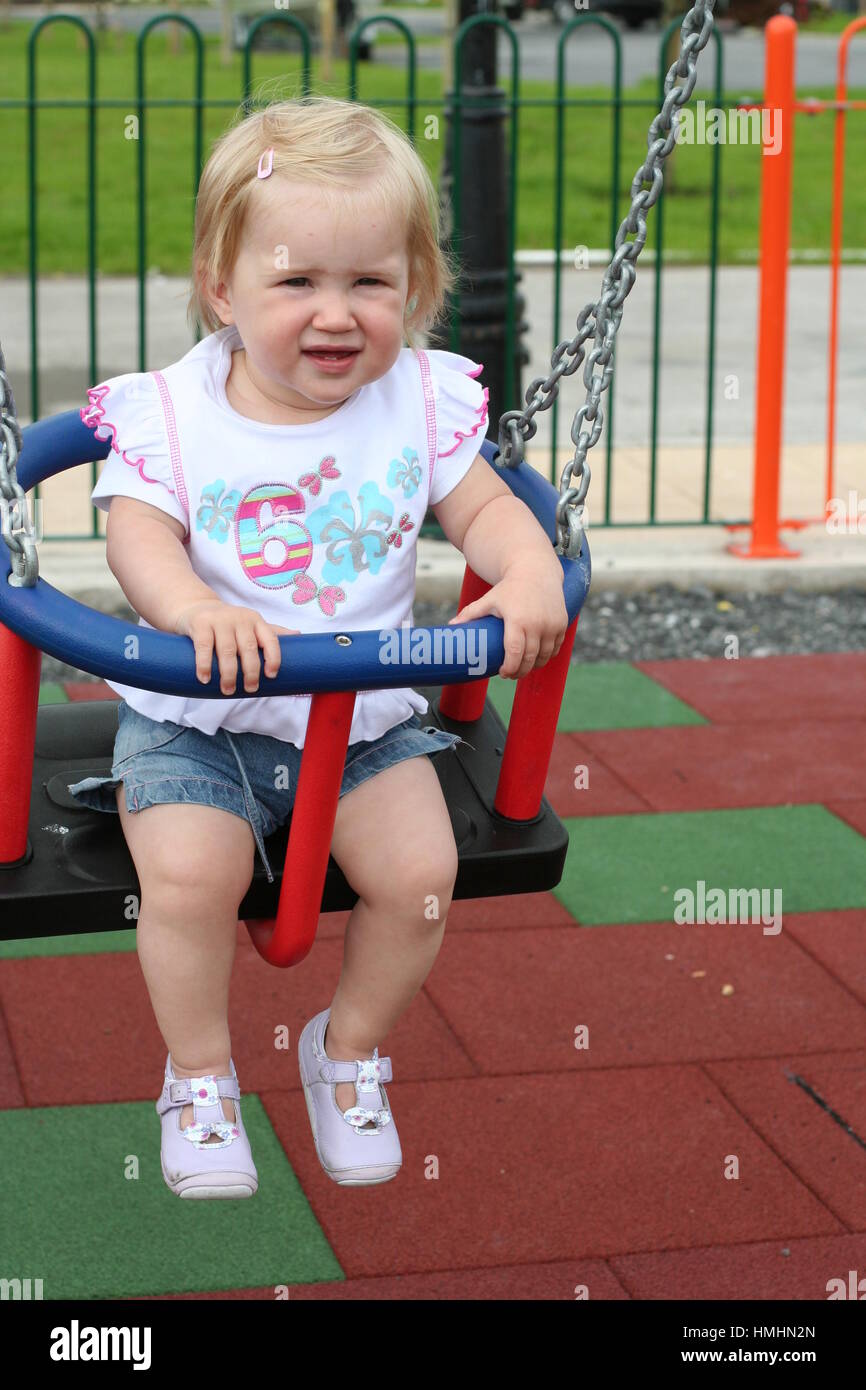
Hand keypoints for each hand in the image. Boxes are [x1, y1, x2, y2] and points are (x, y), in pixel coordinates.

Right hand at [173, 600, 299, 694]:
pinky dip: (205, 664)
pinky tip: (205, 678)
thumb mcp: (250, 625)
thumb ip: (271, 632)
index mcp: (256, 620)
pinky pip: (204, 647)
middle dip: (251, 672)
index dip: (274, 657)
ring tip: (228, 690)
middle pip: (249, 648)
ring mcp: (219, 620)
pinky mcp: (200, 624)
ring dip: (229, 673)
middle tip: (250, 689)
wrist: (195, 607)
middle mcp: (240, 618)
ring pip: (228, 650)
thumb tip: (299, 635)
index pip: (270, 638)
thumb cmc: (228, 623)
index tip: (271, 676)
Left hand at [448, 563, 568, 679]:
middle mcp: (537, 624)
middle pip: (530, 659)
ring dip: (534, 666)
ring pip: (544, 657)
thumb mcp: (489, 599)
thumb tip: (450, 626)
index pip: (514, 653)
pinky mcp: (562, 624)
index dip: (509, 668)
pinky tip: (538, 658)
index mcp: (517, 620)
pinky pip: (556, 649)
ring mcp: (552, 625)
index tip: (502, 673)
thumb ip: (470, 613)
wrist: (536, 571)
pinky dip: (547, 656)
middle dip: (520, 671)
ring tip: (523, 667)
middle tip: (511, 674)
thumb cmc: (509, 588)